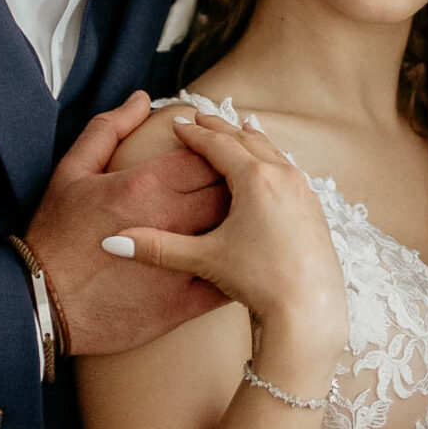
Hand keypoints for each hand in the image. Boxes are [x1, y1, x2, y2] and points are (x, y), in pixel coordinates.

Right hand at [26, 93, 230, 357]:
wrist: (43, 305)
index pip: (209, 153)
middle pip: (232, 188)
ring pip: (238, 231)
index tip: (215, 145)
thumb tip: (142, 100)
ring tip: (249, 204)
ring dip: (247, 214)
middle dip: (241, 175)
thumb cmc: (54, 236)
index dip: (219, 145)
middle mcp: (176, 220)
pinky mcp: (186, 303)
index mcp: (150, 186)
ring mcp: (185, 264)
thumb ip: (107, 130)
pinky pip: (228, 281)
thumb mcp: (71, 172)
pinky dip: (238, 265)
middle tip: (240, 171)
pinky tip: (241, 256)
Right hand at [105, 110, 347, 364]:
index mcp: (255, 179)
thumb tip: (112, 242)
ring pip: (273, 152)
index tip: (176, 123)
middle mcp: (284, 176)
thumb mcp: (205, 259)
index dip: (194, 134)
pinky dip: (272, 159)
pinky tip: (269, 167)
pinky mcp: (315, 209)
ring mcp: (305, 191)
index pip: (218, 145)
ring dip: (250, 140)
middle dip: (221, 129)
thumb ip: (158, 248)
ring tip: (237, 131)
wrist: (310, 309)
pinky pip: (289, 171)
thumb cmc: (259, 281)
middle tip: (200, 119)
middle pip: (248, 140)